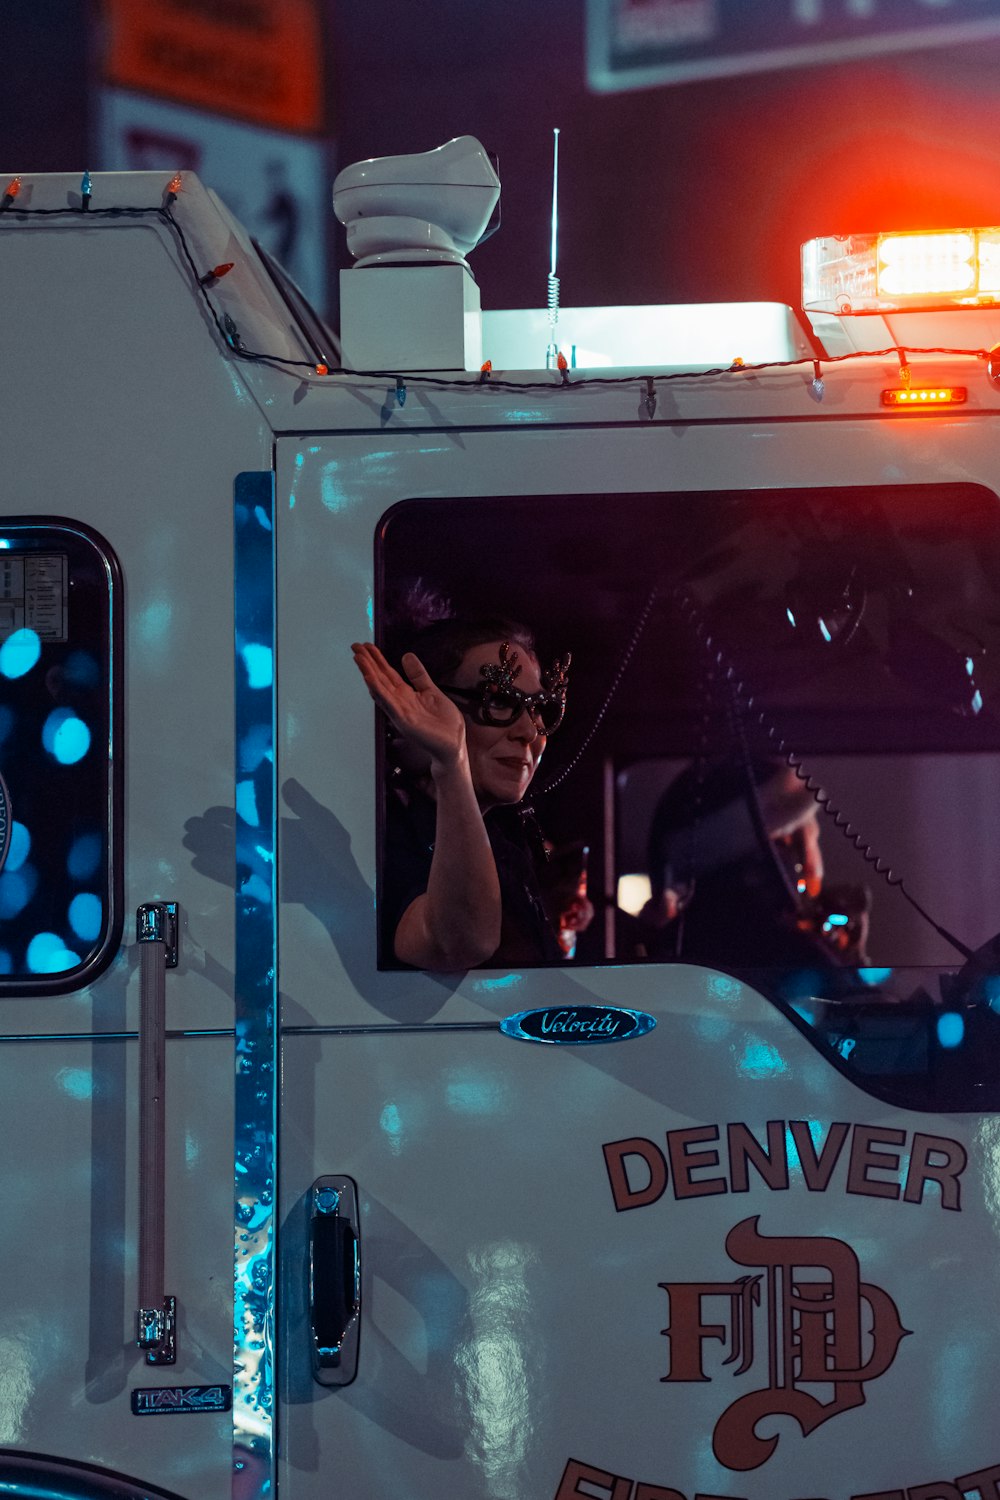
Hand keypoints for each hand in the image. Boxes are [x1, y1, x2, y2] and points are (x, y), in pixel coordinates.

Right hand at [351, 643, 467, 771]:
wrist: (453, 745)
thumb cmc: (444, 723)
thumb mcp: (431, 691)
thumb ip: (418, 675)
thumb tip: (407, 655)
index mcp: (406, 694)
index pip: (387, 673)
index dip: (377, 659)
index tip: (367, 645)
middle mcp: (399, 702)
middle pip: (380, 678)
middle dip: (368, 662)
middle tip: (355, 645)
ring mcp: (399, 711)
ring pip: (380, 689)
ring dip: (368, 673)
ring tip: (358, 657)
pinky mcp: (404, 721)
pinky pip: (389, 703)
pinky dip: (378, 691)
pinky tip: (369, 679)